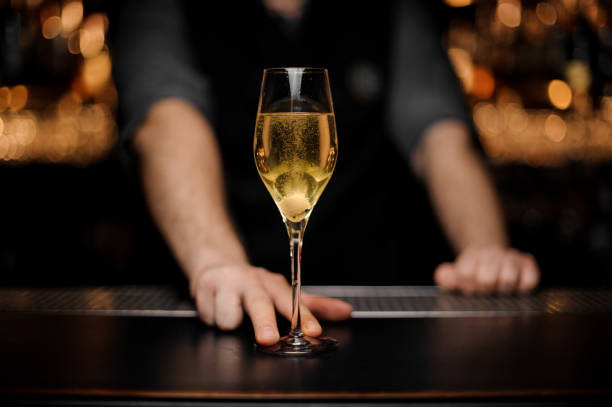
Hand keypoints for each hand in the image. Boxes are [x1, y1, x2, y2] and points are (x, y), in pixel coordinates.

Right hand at [190, 263, 352, 344]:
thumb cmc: (254, 286)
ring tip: (232, 315)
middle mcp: (252, 282)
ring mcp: (227, 285)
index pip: (292, 302)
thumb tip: (346, 313)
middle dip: (264, 322)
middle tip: (269, 339)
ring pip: (229, 315)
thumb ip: (314, 306)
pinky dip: (212, 318)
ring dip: (230, 322)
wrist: (216, 267)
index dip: (304, 317)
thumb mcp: (283, 294)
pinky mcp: (203, 289)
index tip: (314, 331)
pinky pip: (209, 317)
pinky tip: (216, 309)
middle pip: (259, 303)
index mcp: (274, 285)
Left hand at [434, 246, 539, 294]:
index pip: (465, 273)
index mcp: (472, 254)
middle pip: (486, 278)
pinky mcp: (528, 263)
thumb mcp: (457, 273)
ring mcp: (511, 257)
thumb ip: (446, 277)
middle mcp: (492, 252)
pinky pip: (528, 281)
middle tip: (484, 289)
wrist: (494, 256)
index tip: (469, 286)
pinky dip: (522, 288)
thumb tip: (442, 276)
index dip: (466, 285)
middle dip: (483, 289)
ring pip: (508, 279)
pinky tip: (515, 286)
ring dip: (503, 289)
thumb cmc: (475, 271)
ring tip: (499, 287)